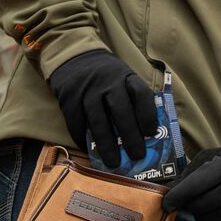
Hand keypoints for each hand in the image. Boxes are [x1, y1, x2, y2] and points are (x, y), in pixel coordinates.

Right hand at [50, 49, 156, 167]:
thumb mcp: (124, 80)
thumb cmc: (107, 78)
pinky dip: (83, 139)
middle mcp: (108, 82)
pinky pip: (76, 122)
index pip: (141, 95)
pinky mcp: (69, 97)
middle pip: (121, 111)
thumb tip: (146, 137)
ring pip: (98, 120)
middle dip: (130, 136)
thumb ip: (134, 102)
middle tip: (137, 156)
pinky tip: (92, 153)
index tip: (152, 134)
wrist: (74, 57)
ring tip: (114, 163)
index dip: (148, 115)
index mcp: (127, 78)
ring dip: (107, 144)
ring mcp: (87, 89)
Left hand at [162, 147, 220, 220]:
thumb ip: (189, 175)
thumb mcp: (207, 159)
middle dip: (189, 207)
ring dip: (199, 217)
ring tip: (196, 210)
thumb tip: (169, 193)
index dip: (178, 196)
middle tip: (183, 206)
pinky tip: (208, 217)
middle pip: (204, 204)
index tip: (166, 203)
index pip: (197, 185)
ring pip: (213, 218)